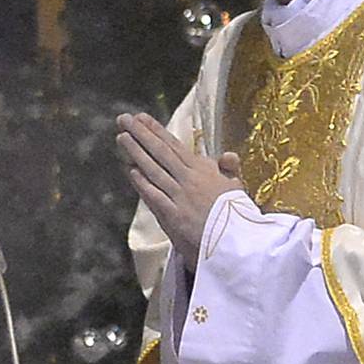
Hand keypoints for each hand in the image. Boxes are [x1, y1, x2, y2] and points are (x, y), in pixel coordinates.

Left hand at [116, 112, 244, 267]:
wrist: (241, 245)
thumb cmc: (240, 218)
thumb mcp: (237, 190)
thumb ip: (229, 170)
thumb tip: (229, 155)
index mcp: (205, 171)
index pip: (175, 146)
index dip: (157, 131)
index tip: (141, 117)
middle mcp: (190, 180)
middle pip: (161, 153)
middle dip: (141, 134)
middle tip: (124, 119)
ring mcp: (181, 198)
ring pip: (154, 170)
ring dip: (136, 152)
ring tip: (122, 137)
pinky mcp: (175, 216)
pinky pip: (154, 195)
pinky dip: (142, 182)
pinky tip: (131, 171)